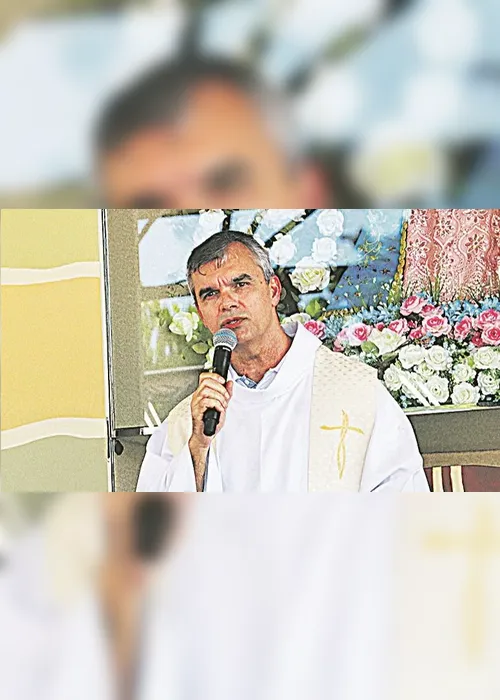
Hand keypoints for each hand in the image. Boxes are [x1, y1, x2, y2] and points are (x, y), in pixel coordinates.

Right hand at [188, 372, 233, 488]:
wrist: (205, 436)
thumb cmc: (211, 422)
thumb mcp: (222, 405)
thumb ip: (226, 394)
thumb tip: (230, 383)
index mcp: (202, 394)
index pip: (204, 377)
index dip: (214, 376)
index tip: (223, 381)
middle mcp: (197, 397)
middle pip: (206, 382)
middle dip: (220, 388)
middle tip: (225, 397)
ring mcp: (196, 404)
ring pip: (206, 391)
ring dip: (219, 397)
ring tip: (222, 405)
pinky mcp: (197, 411)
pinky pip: (206, 402)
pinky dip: (216, 404)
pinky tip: (219, 409)